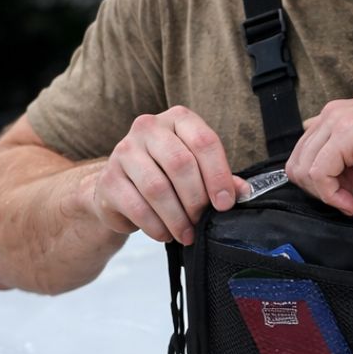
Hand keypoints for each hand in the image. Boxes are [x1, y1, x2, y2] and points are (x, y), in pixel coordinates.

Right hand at [93, 107, 247, 244]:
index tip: (225, 204)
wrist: (120, 189)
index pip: (203, 141)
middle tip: (202, 221)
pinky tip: (165, 234)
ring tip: (186, 234)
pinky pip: (137, 207)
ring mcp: (124, 151)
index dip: (218, 175)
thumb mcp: (196, 171)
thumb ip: (220, 178)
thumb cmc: (166, 175)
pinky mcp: (108, 179)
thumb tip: (244, 192)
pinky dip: (156, 226)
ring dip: (177, 218)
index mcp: (177, 119)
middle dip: (196, 199)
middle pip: (180, 164)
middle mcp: (148, 127)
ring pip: (157, 188)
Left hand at [285, 88, 352, 214]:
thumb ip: (351, 168)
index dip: (318, 183)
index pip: (304, 154)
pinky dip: (331, 195)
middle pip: (297, 162)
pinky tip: (352, 202)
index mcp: (338, 117)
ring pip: (302, 168)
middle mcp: (333, 115)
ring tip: (350, 202)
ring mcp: (338, 122)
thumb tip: (336, 189)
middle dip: (317, 191)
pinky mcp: (348, 134)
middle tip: (345, 202)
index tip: (344, 197)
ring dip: (324, 195)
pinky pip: (319, 173)